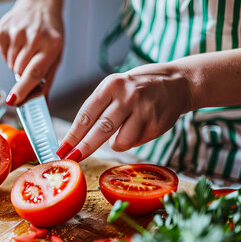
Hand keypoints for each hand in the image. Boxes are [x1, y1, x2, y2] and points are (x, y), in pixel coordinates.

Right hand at [0, 0, 63, 104]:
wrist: (40, 4)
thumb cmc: (50, 34)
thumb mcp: (56, 56)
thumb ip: (47, 82)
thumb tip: (42, 106)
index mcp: (51, 45)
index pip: (34, 73)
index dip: (22, 89)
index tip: (13, 101)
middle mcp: (33, 36)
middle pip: (19, 71)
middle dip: (22, 73)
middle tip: (31, 61)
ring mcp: (16, 31)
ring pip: (10, 64)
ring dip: (16, 63)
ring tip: (25, 49)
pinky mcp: (2, 28)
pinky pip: (2, 53)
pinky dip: (8, 53)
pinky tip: (17, 42)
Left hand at [56, 63, 192, 161]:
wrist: (178, 82)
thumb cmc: (137, 87)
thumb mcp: (115, 87)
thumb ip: (98, 108)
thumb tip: (76, 138)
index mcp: (111, 86)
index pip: (86, 114)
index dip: (73, 135)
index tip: (62, 149)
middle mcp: (127, 96)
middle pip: (101, 129)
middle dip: (84, 147)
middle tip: (73, 159)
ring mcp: (144, 110)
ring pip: (120, 142)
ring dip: (116, 143)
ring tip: (124, 129)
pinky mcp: (157, 124)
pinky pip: (136, 142)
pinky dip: (134, 139)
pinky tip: (141, 125)